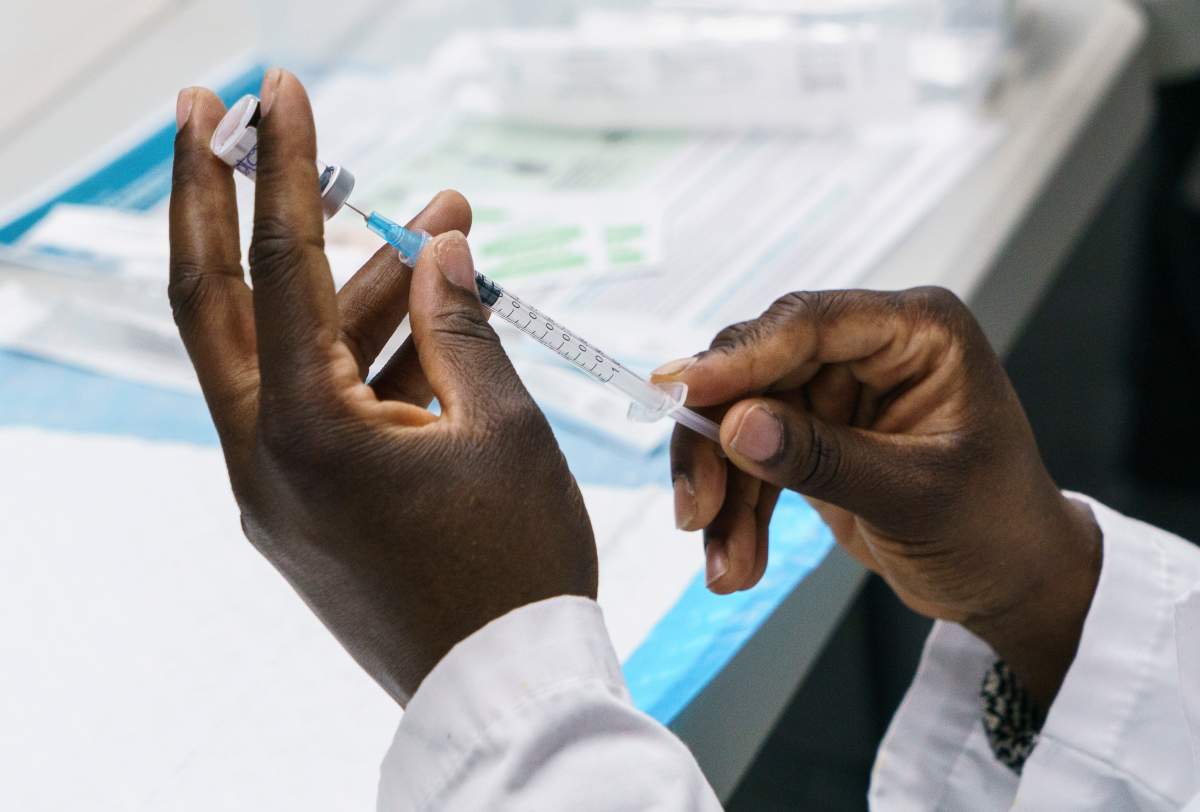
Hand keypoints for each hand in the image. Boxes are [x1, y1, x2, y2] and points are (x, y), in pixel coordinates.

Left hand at [169, 70, 595, 703]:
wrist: (502, 689)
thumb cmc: (514, 570)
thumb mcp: (505, 430)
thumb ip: (463, 325)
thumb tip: (440, 246)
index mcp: (309, 431)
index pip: (281, 266)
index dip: (280, 167)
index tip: (276, 91)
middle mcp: (266, 457)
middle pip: (217, 299)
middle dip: (214, 197)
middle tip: (212, 112)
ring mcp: (277, 487)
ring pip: (289, 351)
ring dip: (352, 282)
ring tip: (438, 221)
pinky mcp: (305, 508)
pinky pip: (320, 403)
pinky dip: (366, 353)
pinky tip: (433, 311)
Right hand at [655, 288, 1100, 703]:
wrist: (1009, 584)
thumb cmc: (996, 530)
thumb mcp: (915, 497)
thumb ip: (824, 458)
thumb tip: (737, 426)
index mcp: (918, 332)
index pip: (810, 324)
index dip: (740, 358)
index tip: (681, 393)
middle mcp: (870, 348)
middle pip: (757, 370)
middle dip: (719, 444)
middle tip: (695, 510)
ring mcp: (837, 391)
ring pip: (741, 419)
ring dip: (724, 493)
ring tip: (726, 568)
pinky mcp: (812, 434)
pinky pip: (750, 458)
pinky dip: (736, 510)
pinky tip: (735, 561)